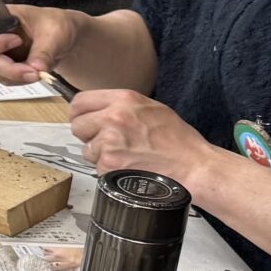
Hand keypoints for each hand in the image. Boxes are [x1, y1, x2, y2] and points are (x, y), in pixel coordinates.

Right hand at [0, 0, 81, 86]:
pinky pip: (4, 79)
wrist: (61, 38)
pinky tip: (34, 74)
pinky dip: (19, 81)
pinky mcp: (2, 68)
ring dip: (15, 77)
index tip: (18, 41)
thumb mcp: (54, 34)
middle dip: (8, 68)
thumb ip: (44, 50)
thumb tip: (36, 69)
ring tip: (38, 73)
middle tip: (33, 72)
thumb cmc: (55, 26)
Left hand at [67, 88, 215, 182]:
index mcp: (123, 100)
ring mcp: (109, 142)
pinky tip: (128, 167)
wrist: (193, 166)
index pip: (79, 102)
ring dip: (99, 155)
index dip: (80, 113)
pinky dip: (108, 170)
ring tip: (125, 155)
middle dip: (88, 135)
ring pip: (86, 149)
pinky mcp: (109, 165)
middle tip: (108, 141)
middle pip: (77, 125)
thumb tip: (97, 109)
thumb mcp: (151, 108)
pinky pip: (97, 167)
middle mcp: (113, 118)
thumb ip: (121, 106)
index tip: (86, 120)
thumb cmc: (177, 140)